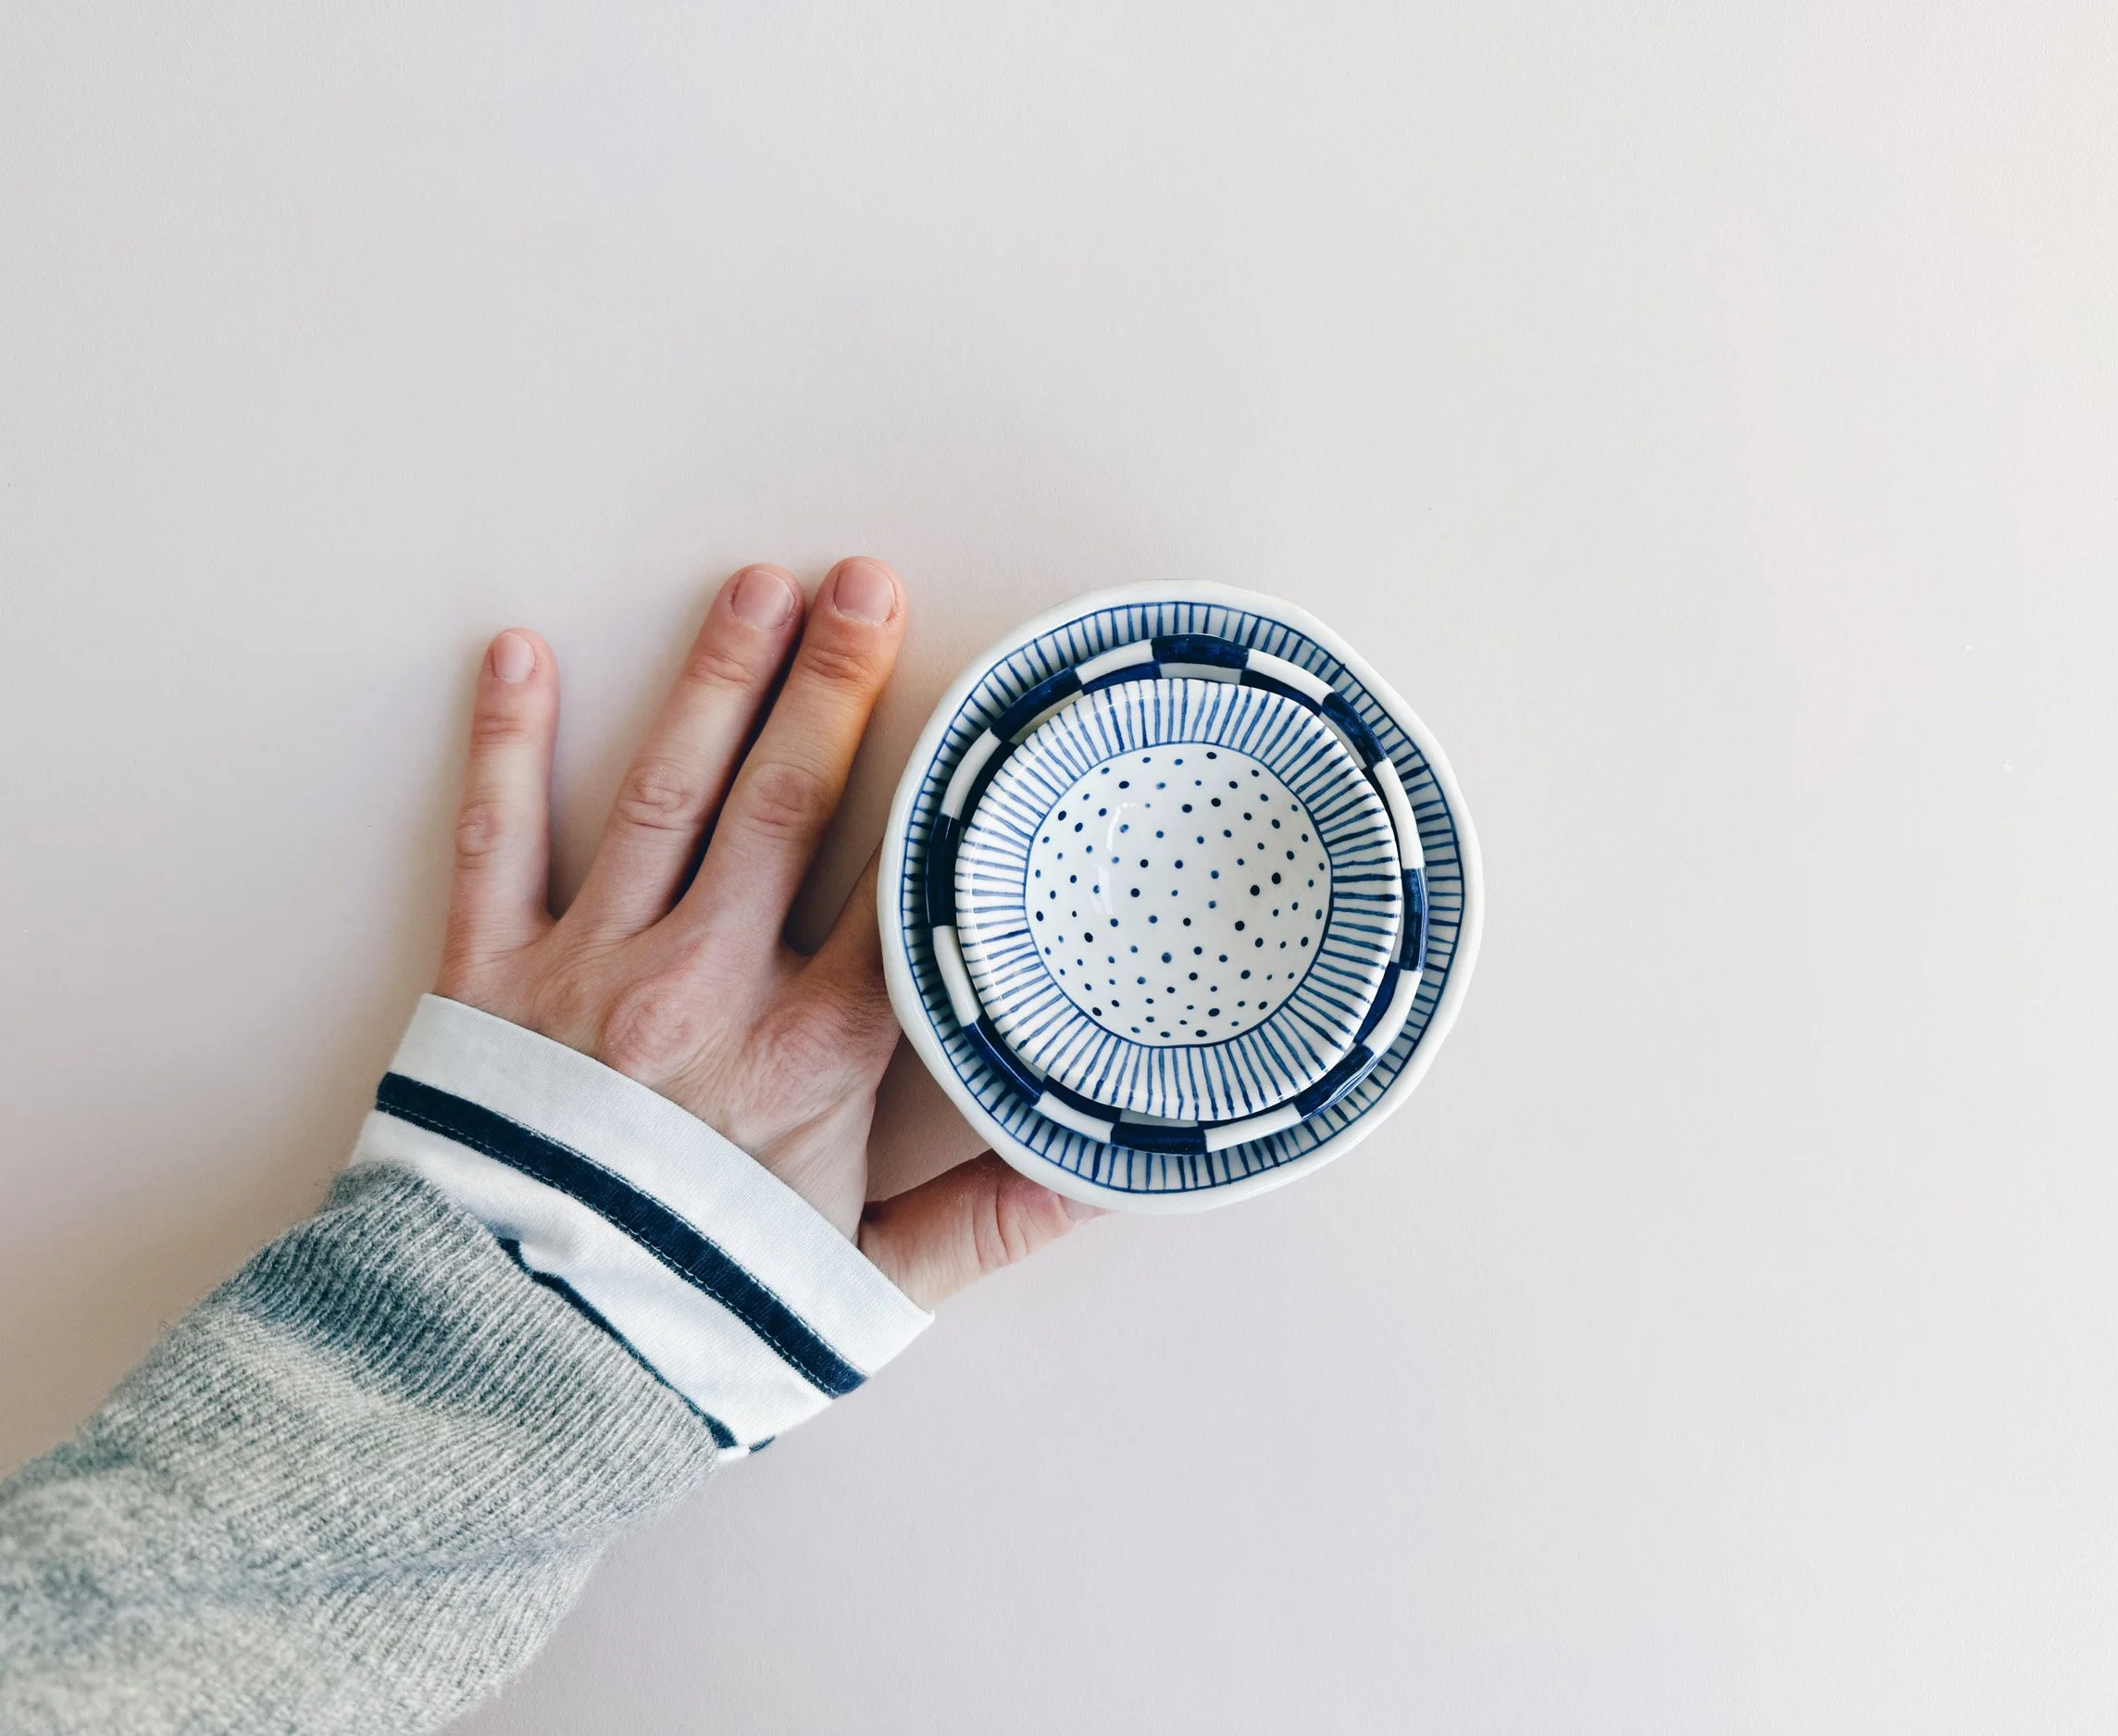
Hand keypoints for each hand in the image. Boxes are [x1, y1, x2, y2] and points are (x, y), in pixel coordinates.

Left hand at [433, 558, 1094, 1305]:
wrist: (516, 1363)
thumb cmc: (700, 1318)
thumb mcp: (867, 1283)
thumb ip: (988, 1221)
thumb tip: (1104, 1175)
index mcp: (816, 1049)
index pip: (895, 886)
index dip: (936, 789)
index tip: (975, 704)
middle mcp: (710, 982)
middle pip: (785, 802)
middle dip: (834, 682)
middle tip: (865, 581)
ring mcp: (594, 967)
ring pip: (666, 792)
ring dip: (714, 679)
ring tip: (756, 586)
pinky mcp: (487, 976)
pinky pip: (497, 840)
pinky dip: (505, 744)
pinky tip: (519, 653)